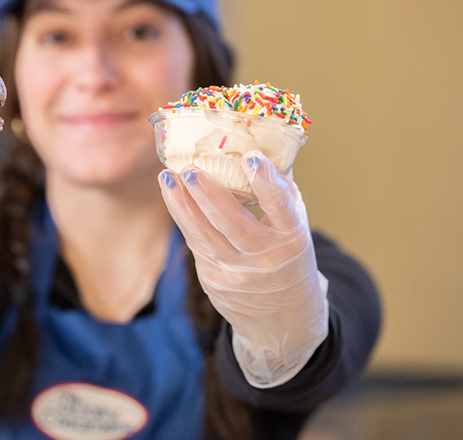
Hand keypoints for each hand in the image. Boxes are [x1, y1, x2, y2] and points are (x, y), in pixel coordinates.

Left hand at [159, 151, 327, 387]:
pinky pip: (195, 243)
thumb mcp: (295, 227)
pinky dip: (182, 217)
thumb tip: (261, 143)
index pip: (281, 208)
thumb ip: (279, 191)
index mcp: (292, 239)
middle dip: (209, 195)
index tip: (251, 158)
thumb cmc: (288, 257)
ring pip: (205, 235)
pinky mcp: (213, 279)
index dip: (267, 183)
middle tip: (190, 168)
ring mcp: (236, 272)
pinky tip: (172, 194)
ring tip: (167, 177)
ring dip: (183, 204)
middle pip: (233, 224)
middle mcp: (264, 257)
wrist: (283, 319)